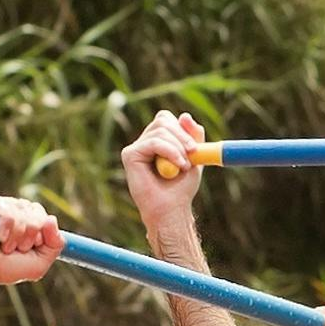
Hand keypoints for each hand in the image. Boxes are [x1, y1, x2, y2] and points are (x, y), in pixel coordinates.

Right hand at [0, 191, 65, 296]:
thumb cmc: (4, 269)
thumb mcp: (39, 262)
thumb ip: (55, 244)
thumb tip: (52, 219)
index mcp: (25, 220)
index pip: (43, 216)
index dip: (40, 234)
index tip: (28, 249)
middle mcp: (12, 209)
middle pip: (35, 211)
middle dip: (30, 235)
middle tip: (15, 249)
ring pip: (22, 209)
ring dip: (17, 234)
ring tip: (5, 247)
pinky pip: (4, 206)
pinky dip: (6, 224)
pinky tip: (0, 237)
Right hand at [119, 108, 207, 230]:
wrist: (172, 210)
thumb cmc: (181, 188)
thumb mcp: (194, 157)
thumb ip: (193, 136)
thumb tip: (184, 115)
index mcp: (157, 141)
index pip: (166, 118)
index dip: (181, 127)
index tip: (194, 145)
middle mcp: (145, 142)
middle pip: (163, 119)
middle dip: (182, 135)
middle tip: (194, 152)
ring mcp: (136, 148)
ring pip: (160, 130)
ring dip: (178, 147)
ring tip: (184, 166)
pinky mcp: (129, 155)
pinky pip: (153, 142)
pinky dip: (169, 151)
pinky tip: (177, 166)